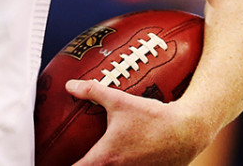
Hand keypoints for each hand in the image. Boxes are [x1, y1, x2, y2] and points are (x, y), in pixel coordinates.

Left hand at [64, 79, 210, 165]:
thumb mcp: (120, 100)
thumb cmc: (152, 117)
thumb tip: (69, 85)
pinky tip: (124, 158)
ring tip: (99, 158)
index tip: (54, 161)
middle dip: (83, 165)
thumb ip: (92, 91)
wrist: (188, 130)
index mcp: (105, 159)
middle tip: (78, 157)